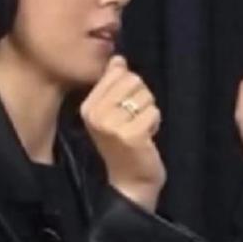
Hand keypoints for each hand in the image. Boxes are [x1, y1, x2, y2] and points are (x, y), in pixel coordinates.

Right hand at [80, 55, 165, 211]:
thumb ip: (114, 85)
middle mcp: (95, 114)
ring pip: (146, 96)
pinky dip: (155, 124)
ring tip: (139, 130)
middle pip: (133, 80)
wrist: (129, 182)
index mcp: (88, 106)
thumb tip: (118, 59)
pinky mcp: (131, 135)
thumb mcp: (112, 112)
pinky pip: (154, 112)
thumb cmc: (124, 144)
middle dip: (142, 98)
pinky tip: (145, 138)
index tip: (125, 109)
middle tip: (134, 120)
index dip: (131, 88)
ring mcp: (112, 125)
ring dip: (149, 112)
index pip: (118, 72)